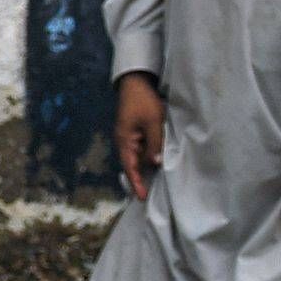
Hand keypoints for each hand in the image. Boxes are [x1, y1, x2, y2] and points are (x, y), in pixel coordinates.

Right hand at [115, 71, 165, 201]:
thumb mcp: (153, 122)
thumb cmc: (143, 101)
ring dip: (145, 169)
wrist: (135, 83)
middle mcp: (124, 142)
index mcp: (125, 141)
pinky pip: (141, 149)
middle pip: (132, 165)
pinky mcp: (135, 132)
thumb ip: (155, 143)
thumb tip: (155, 163)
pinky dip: (147, 157)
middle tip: (149, 195)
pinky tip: (156, 162)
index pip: (130, 167)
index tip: (142, 198)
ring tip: (154, 182)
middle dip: (140, 179)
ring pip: (137, 157)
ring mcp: (129, 137)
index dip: (136, 183)